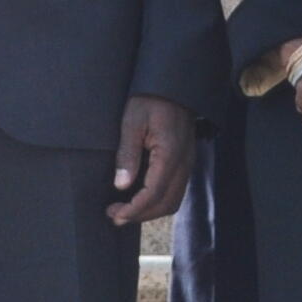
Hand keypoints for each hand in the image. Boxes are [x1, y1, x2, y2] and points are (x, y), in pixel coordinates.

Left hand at [109, 95, 194, 225]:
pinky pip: (175, 191)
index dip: (134, 209)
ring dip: (149, 211)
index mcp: (170, 154)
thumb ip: (127, 154)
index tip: (114, 213)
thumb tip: (121, 186)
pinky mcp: (185, 162)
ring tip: (125, 211)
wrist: (173, 86)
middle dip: (140, 215)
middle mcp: (184, 164)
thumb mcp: (132, 121)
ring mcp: (187, 164)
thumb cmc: (150, 100)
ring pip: (173, 201)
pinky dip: (157, 201)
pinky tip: (139, 198)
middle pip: (166, 204)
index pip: (153, 194)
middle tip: (114, 215)